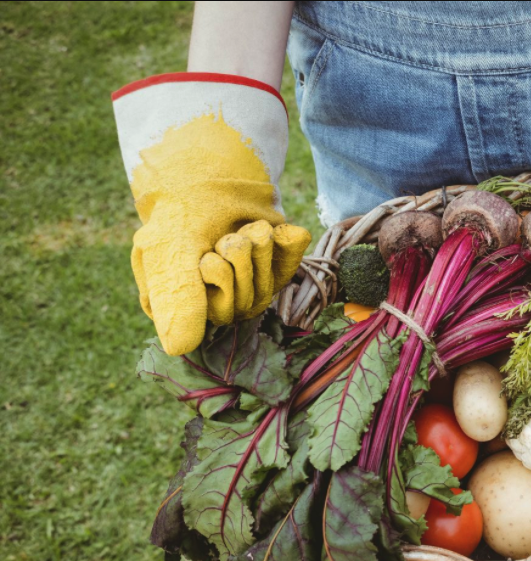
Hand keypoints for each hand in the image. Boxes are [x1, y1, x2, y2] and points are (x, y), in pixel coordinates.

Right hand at [115, 75, 310, 354]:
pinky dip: (287, 242)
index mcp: (181, 305)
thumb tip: (178, 348)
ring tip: (246, 228)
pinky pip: (290, 266)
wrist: (210, 169)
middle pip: (244, 302)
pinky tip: (280, 230)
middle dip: (238, 258)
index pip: (213, 313)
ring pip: (267, 287)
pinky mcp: (273, 267)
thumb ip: (174, 293)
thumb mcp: (168, 247)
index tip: (207, 257)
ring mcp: (246, 286)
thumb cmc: (180, 209)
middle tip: (227, 237)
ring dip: (258, 247)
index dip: (217, 279)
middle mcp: (215, 302)